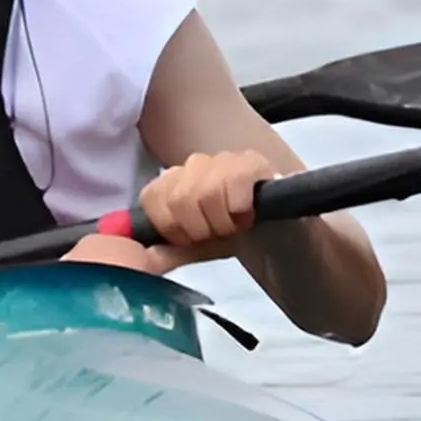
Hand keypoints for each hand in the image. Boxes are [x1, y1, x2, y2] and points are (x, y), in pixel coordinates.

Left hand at [138, 149, 282, 262]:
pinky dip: (239, 210)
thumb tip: (143, 259)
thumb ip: (167, 252)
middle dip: (198, 229)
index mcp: (173, 181)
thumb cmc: (231, 235)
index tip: (190, 239)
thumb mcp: (196, 248)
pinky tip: (248, 215)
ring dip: (221, 222)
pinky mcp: (251, 162)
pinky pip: (234, 185)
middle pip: (178, 198)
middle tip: (217, 233)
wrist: (277, 231)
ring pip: (204, 193)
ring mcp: (222, 160)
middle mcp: (194, 164)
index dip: (169, 226)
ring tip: (234, 226)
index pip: (151, 197)